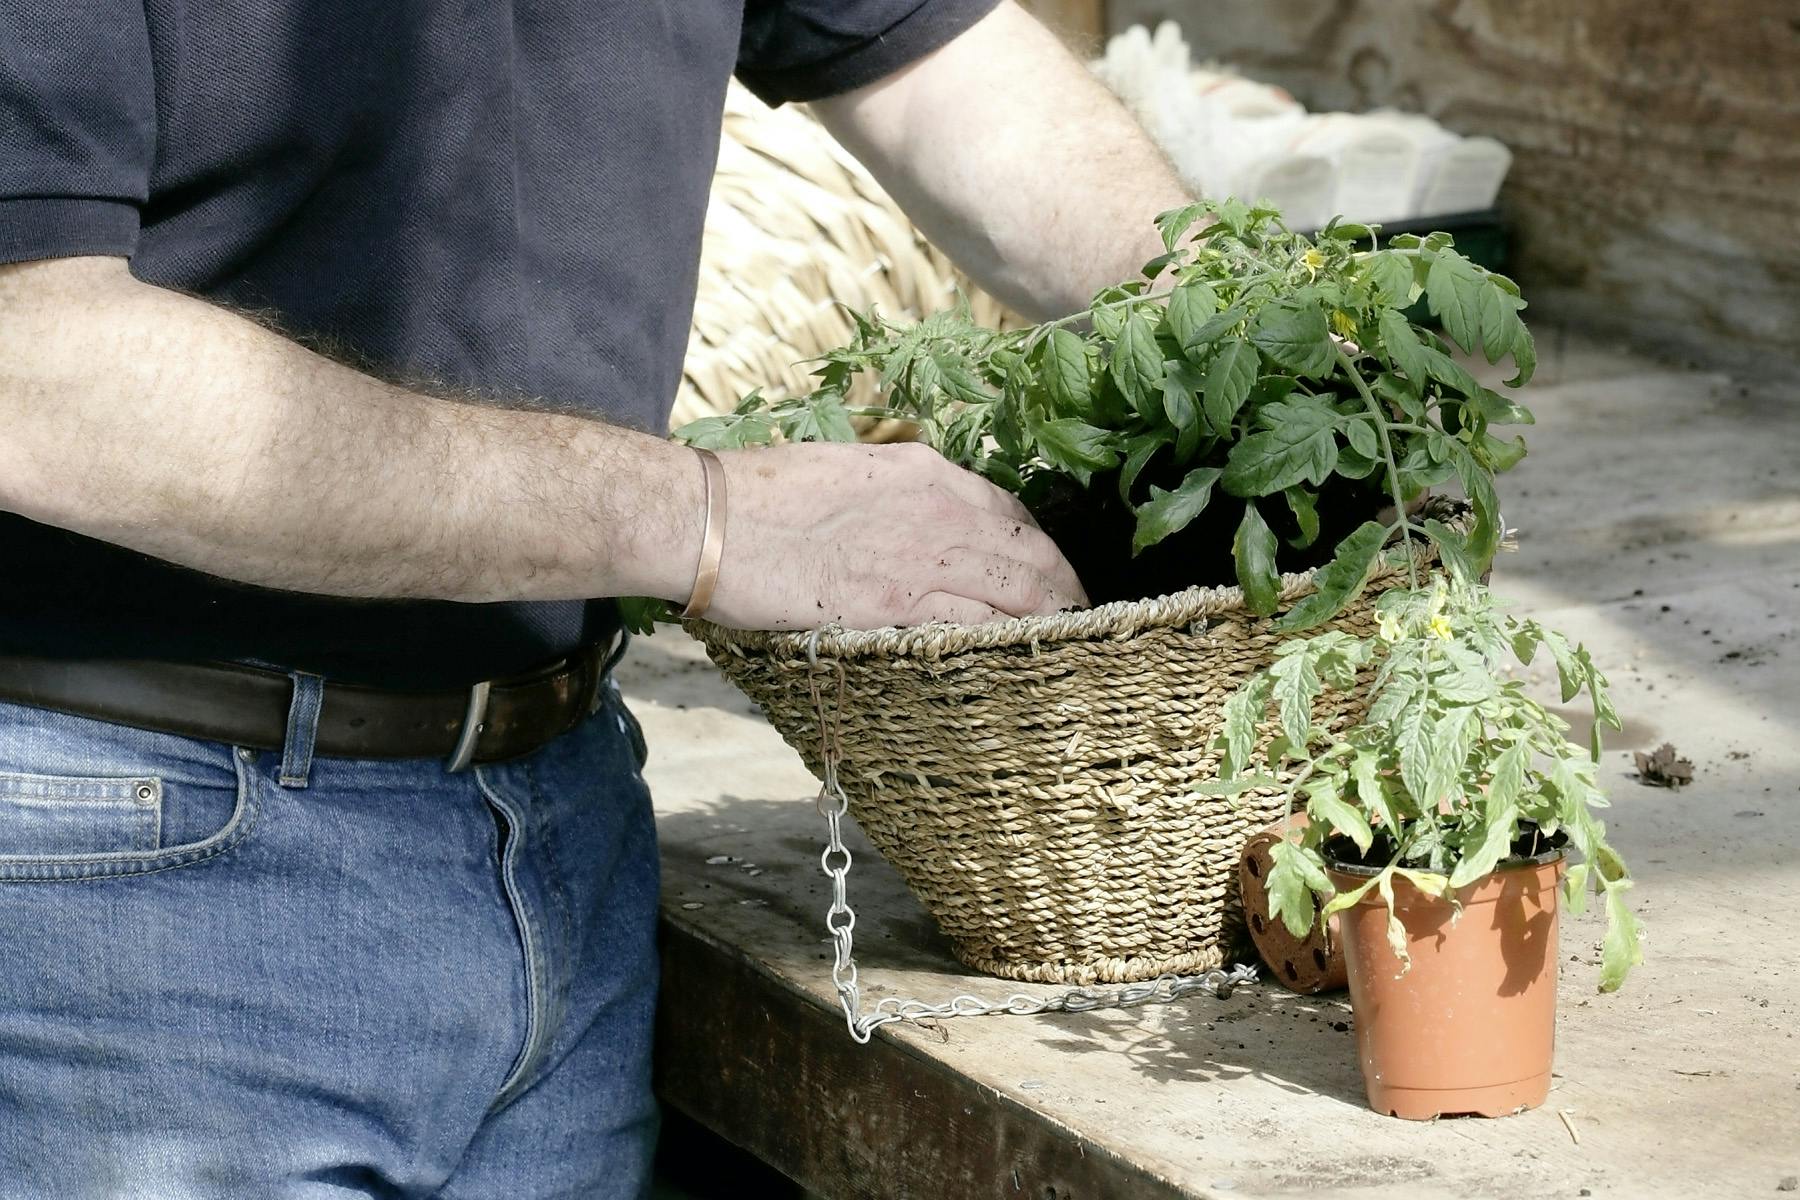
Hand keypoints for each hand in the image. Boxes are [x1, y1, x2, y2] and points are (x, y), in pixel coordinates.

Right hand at [703, 441, 1086, 629]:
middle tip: (1081, 613)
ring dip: (1052, 617)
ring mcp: (923, 556)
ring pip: (1018, 589)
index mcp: (924, 471)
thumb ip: (890, 497)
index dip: (1039, 547)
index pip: (1010, 512)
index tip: (1049, 571)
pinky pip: (976, 622)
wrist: (713, 518)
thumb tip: (907, 525)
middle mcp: (939, 508)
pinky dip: (1010, 639)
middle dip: (1064, 586)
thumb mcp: (844, 472)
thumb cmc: (762, 495)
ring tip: (1073, 640)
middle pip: (1029, 552)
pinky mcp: (897, 602)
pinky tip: (1028, 657)